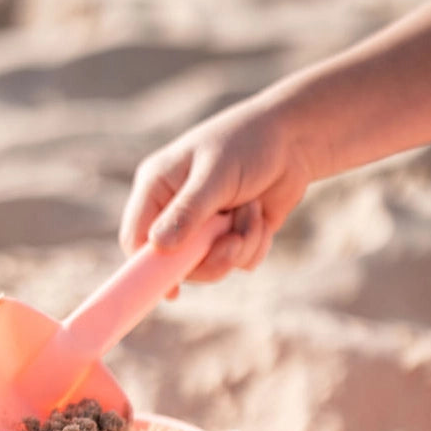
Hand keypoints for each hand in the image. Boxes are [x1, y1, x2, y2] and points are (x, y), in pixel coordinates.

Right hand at [119, 96, 312, 281]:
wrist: (294, 140)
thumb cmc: (248, 143)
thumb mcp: (215, 175)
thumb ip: (188, 211)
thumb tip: (158, 246)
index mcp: (157, 188)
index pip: (136, 238)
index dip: (147, 268)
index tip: (171, 290)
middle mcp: (175, 211)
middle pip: (175, 264)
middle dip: (210, 257)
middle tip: (234, 242)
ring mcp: (203, 227)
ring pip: (211, 266)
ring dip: (239, 245)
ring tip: (253, 211)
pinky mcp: (230, 237)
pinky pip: (237, 263)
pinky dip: (254, 245)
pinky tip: (261, 215)